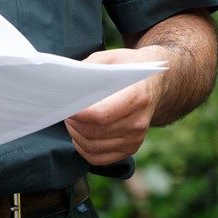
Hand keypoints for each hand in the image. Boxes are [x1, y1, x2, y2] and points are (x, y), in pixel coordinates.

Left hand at [64, 46, 166, 164]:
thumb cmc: (127, 67)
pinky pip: (99, 158)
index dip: (78, 113)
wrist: (156, 82)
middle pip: (94, 131)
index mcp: (136, 97)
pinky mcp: (131, 148)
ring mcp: (136, 138)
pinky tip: (79, 134)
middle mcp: (138, 122)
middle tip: (63, 109)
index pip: (101, 114)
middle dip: (72, 122)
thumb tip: (64, 86)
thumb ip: (87, 70)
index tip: (62, 105)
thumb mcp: (108, 59)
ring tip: (71, 119)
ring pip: (93, 146)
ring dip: (75, 134)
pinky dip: (83, 148)